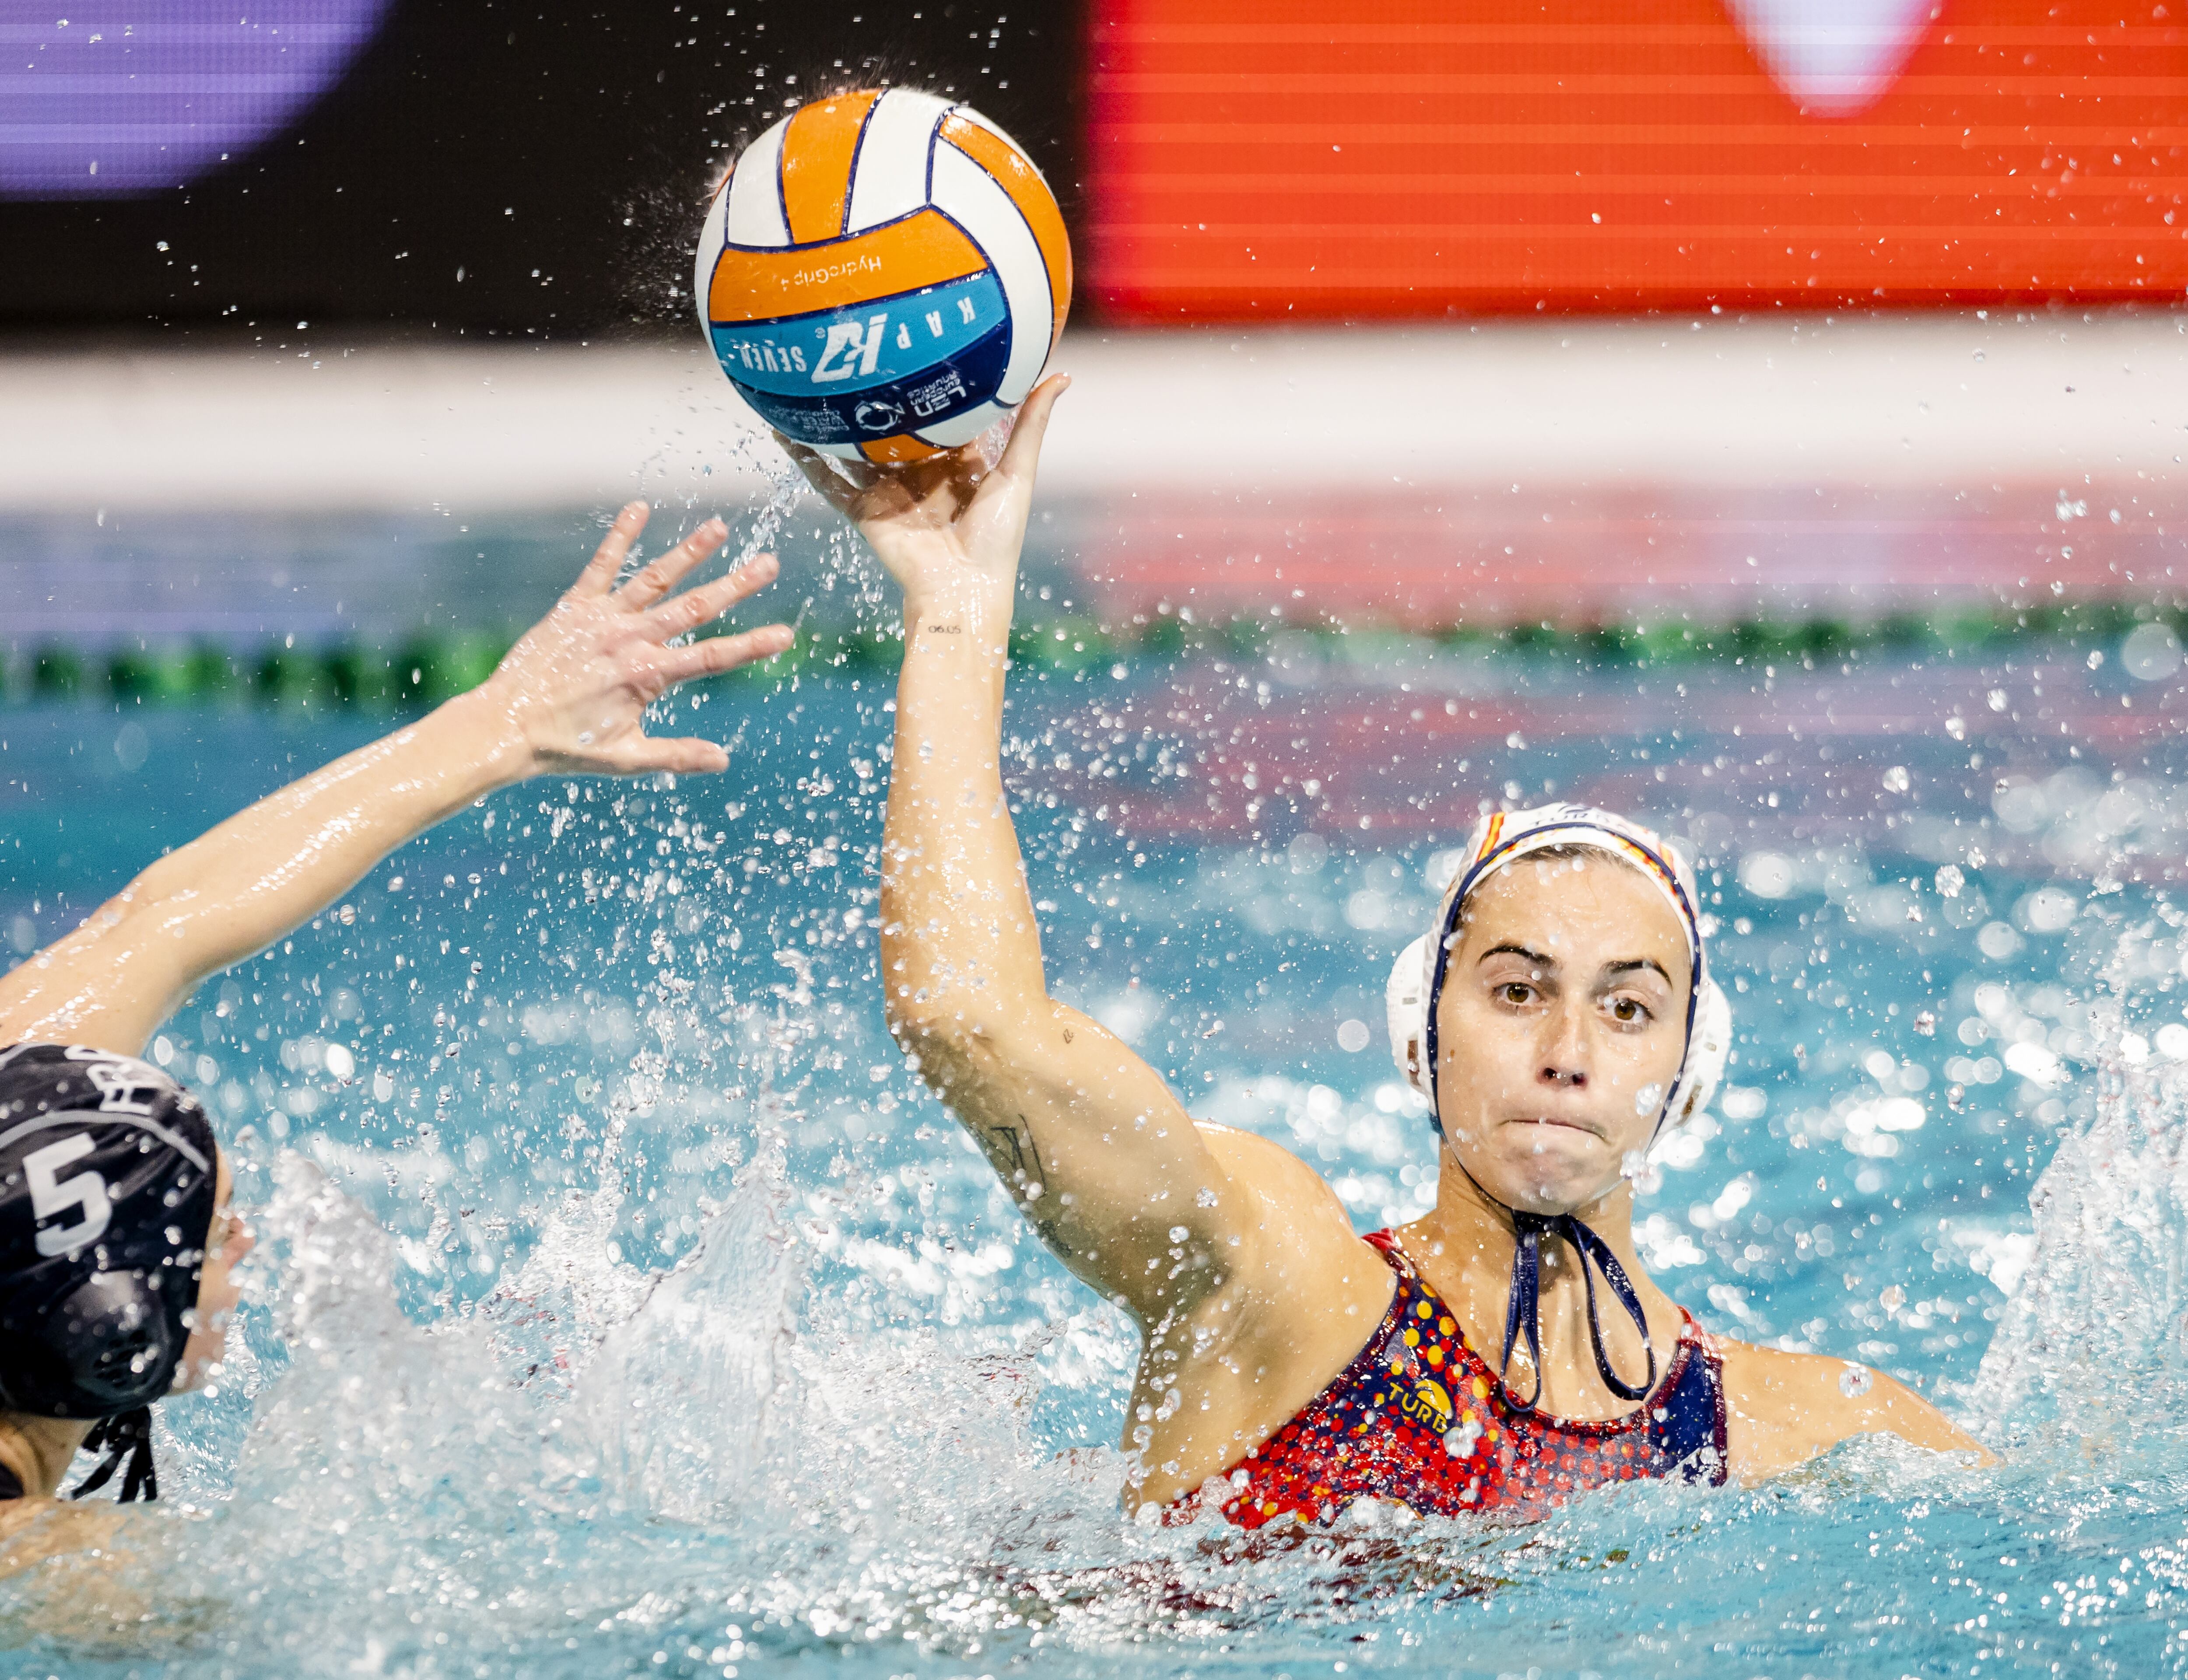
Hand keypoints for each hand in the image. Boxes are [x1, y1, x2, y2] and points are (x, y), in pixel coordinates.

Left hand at [480, 503, 791, 775]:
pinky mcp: (574, 607)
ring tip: (718, 526)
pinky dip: (620, 536)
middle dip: (735, 586)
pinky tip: (639, 508)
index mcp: (647, 676)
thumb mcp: (627, 759)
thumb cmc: (565, 747)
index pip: (713, 658)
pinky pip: (601, 566)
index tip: (785, 635)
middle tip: (769, 563)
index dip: (752, 646)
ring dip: (689, 552)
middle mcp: (630, 641)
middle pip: (694, 609)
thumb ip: (677, 755)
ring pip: (656, 579)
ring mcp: (603, 620)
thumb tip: (723, 760)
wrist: (504, 725)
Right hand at [778, 374, 1068, 606]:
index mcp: (955, 464)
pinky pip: (829, 483)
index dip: (929, 383)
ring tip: (809, 381)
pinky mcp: (865, 512)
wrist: (964, 591)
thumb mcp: (1018, 474)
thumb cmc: (998, 539)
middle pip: (892, 428)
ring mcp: (888, 492)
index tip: (916, 342)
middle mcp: (919, 474)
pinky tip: (784, 432)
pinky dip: (806, 460)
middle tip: (857, 349)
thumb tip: (1062, 375)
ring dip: (831, 421)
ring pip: (853, 449)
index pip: (939, 414)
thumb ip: (1030, 425)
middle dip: (875, 396)